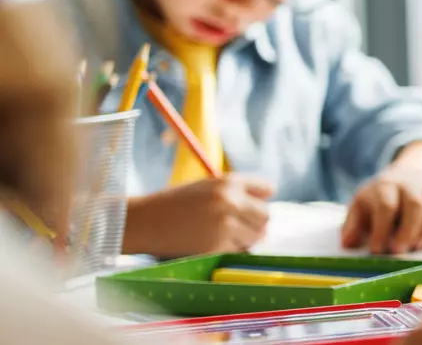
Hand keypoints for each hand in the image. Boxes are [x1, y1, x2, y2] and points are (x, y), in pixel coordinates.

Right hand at [122, 175, 274, 257]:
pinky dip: (230, 250)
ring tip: (221, 234)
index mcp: (228, 182)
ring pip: (256, 236)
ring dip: (245, 238)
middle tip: (237, 225)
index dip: (261, 199)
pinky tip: (211, 243)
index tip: (253, 206)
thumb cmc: (174, 204)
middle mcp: (230, 201)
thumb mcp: (206, 188)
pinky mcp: (217, 246)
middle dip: (256, 222)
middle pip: (266, 216)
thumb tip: (266, 216)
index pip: (267, 189)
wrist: (143, 221)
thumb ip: (235, 195)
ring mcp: (225, 225)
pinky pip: (238, 250)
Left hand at [342, 165, 421, 253]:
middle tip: (399, 251)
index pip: (386, 205)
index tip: (376, 250)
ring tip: (417, 246)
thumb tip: (348, 244)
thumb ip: (353, 225)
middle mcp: (411, 184)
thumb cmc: (381, 198)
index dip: (381, 229)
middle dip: (408, 231)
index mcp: (385, 186)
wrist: (410, 176)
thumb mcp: (362, 206)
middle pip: (415, 204)